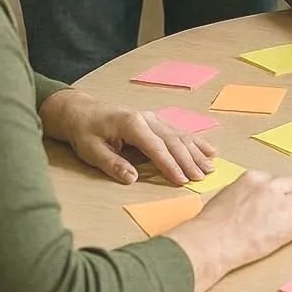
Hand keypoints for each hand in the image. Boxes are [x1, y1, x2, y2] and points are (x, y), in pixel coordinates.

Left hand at [43, 92, 216, 185]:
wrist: (81, 111)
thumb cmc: (85, 131)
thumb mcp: (91, 150)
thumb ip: (112, 164)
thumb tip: (132, 179)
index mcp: (131, 124)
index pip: (155, 147)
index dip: (169, 165)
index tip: (182, 180)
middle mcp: (147, 118)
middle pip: (173, 141)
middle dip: (189, 160)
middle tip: (202, 177)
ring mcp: (154, 118)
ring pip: (180, 135)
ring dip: (196, 152)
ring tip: (210, 167)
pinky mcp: (156, 121)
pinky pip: (179, 131)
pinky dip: (195, 142)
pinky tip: (209, 150)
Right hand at [174, 170, 291, 289]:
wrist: (212, 241)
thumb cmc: (210, 223)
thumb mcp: (225, 196)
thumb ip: (241, 195)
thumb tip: (245, 200)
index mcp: (252, 178)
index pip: (274, 179)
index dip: (283, 186)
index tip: (288, 189)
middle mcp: (269, 188)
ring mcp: (279, 207)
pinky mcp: (285, 228)